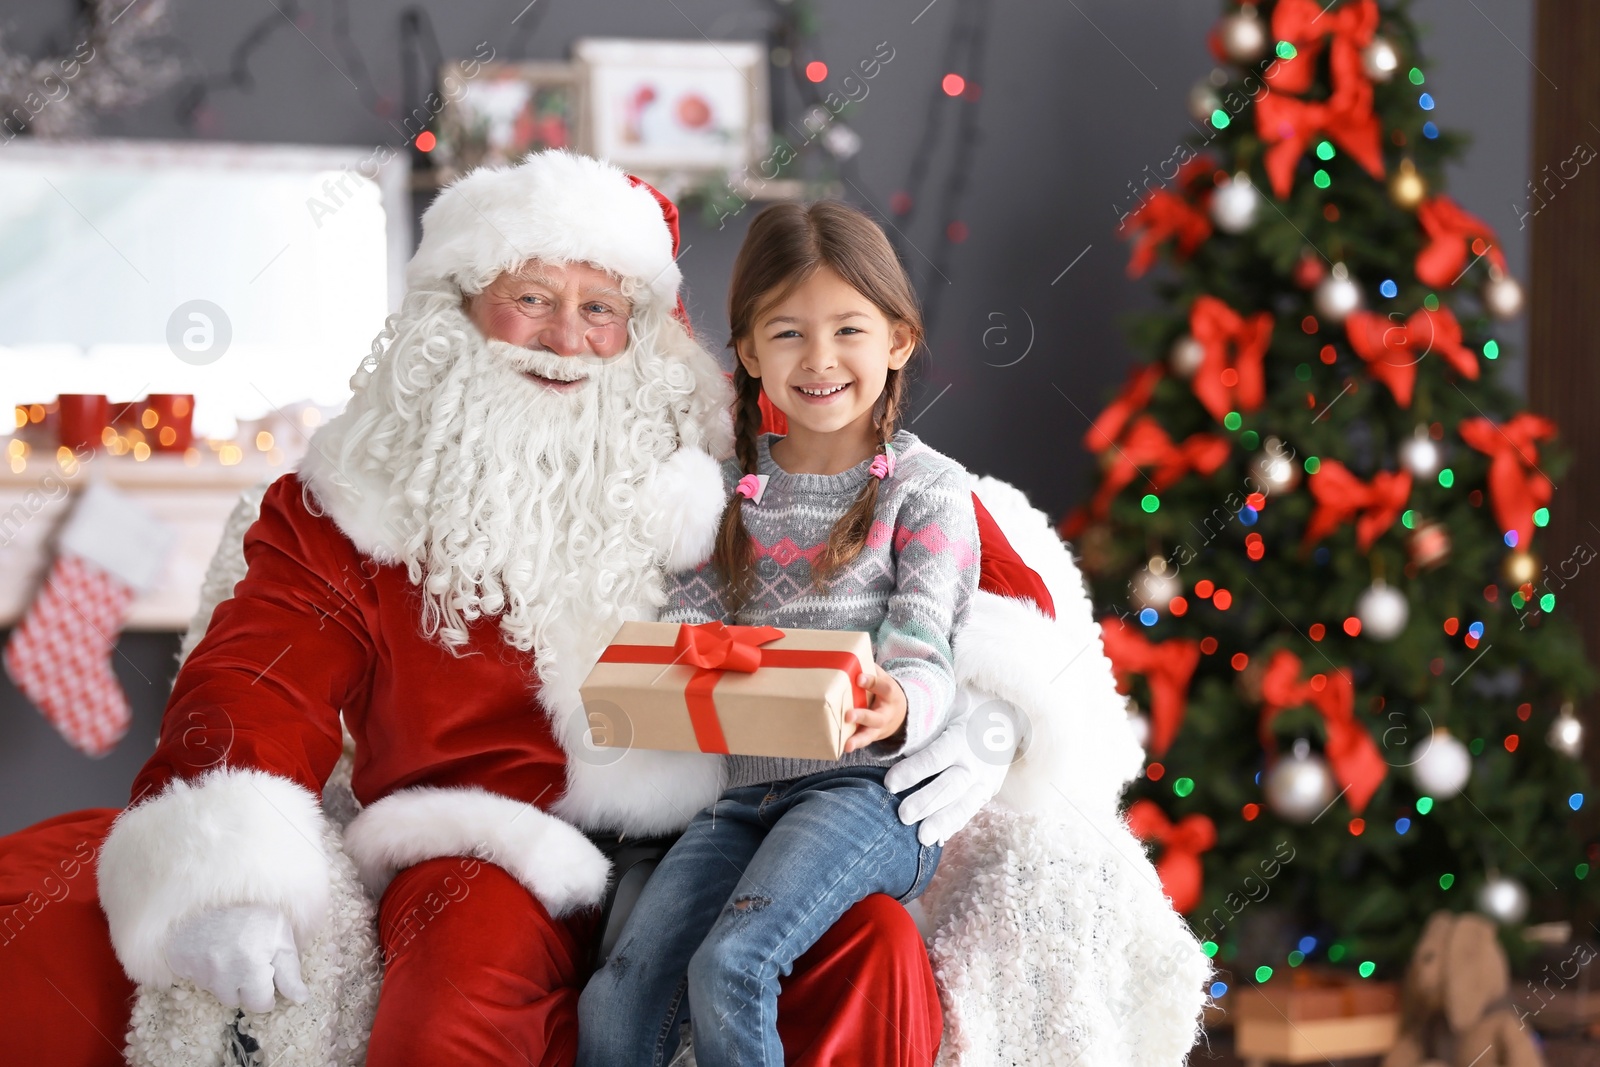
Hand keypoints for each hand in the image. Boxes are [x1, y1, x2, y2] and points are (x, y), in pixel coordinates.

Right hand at [165, 904, 308, 1013]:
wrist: (212, 890)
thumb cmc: (253, 912)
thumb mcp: (281, 936)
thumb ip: (290, 971)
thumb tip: (301, 999)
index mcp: (251, 968)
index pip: (260, 1004)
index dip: (267, 992)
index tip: (267, 976)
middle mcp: (222, 975)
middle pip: (236, 1000)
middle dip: (246, 986)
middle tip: (249, 960)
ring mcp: (198, 971)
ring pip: (216, 991)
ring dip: (225, 979)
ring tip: (230, 952)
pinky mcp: (179, 964)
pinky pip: (197, 979)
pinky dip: (206, 969)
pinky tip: (213, 949)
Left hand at [844, 667, 906, 751]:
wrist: (901, 713)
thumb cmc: (885, 691)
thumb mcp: (884, 678)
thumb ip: (870, 669)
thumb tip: (850, 654)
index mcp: (890, 695)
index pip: (883, 687)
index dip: (871, 682)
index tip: (858, 677)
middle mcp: (886, 713)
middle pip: (876, 717)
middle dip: (862, 716)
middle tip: (848, 715)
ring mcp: (879, 728)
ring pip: (870, 735)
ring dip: (858, 740)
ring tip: (847, 745)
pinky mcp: (871, 736)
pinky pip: (863, 741)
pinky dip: (854, 745)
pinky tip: (842, 747)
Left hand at [883, 690, 1016, 845]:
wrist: (1006, 723)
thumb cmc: (964, 715)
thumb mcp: (947, 714)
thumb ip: (926, 734)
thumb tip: (898, 754)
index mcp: (961, 739)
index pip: (935, 758)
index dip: (913, 771)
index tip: (890, 784)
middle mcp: (975, 763)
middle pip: (950, 786)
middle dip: (926, 802)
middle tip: (904, 815)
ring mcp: (985, 781)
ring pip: (964, 805)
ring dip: (942, 822)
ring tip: (922, 838)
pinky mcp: (988, 793)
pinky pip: (970, 811)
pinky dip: (955, 825)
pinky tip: (939, 838)